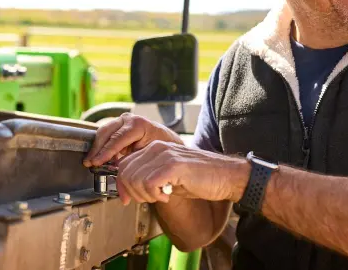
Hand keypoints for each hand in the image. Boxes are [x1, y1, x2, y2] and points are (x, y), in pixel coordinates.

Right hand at [83, 113, 182, 167]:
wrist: (168, 142)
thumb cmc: (162, 150)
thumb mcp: (148, 158)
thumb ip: (132, 166)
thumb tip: (119, 180)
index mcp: (138, 124)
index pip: (117, 138)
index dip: (105, 152)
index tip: (96, 162)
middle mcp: (129, 119)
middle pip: (105, 132)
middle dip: (96, 149)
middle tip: (89, 162)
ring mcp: (122, 121)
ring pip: (102, 132)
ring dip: (96, 148)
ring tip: (91, 162)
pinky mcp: (118, 125)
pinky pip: (105, 134)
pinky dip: (101, 146)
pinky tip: (98, 158)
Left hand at [116, 140, 247, 204]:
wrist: (225, 176)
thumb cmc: (199, 179)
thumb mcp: (168, 177)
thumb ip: (148, 178)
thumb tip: (129, 190)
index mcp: (153, 148)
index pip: (123, 165)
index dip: (121, 186)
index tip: (126, 200)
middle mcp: (156, 148)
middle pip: (125, 172)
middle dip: (132, 193)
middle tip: (149, 199)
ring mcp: (165, 155)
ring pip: (135, 178)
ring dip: (145, 195)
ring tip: (161, 197)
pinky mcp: (174, 165)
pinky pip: (149, 183)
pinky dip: (154, 195)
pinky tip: (167, 196)